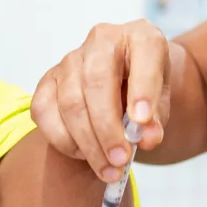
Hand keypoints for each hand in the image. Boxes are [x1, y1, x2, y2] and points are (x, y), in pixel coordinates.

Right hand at [31, 19, 171, 180]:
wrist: (125, 85)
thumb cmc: (145, 92)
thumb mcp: (162, 104)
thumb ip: (157, 120)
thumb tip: (147, 138)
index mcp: (140, 37)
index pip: (143, 53)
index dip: (142, 88)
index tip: (142, 123)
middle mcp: (102, 40)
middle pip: (96, 82)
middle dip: (107, 128)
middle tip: (120, 160)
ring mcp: (70, 59)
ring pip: (70, 102)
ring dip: (88, 143)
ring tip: (108, 169)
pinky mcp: (48, 80)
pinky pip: (45, 112)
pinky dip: (64, 140)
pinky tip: (84, 154)